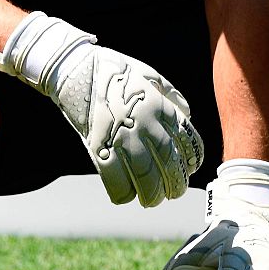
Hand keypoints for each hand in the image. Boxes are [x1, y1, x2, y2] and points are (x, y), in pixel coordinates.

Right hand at [0, 11, 202, 206]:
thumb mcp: (151, 76)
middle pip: (168, 161)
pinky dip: (122, 193)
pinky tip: (126, 196)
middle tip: (174, 192)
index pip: (186, 139)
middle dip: (175, 183)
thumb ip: (171, 96)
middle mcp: (145, 122)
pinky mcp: (98, 147)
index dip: (192, 158)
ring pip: (145, 175)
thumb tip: (187, 116)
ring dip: (152, 194)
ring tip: (153, 200)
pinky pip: (114, 180)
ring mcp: (121, 136)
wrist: (76, 69)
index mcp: (160, 105)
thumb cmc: (115, 72)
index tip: (190, 168)